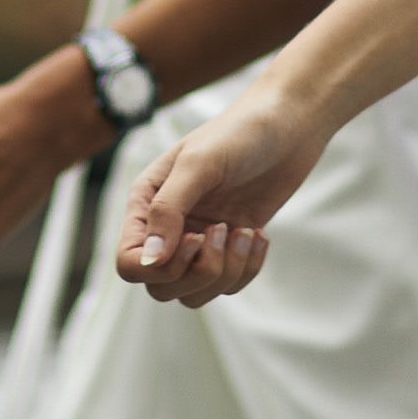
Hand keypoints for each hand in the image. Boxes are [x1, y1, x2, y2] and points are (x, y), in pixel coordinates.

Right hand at [113, 94, 324, 306]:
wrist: (288, 125)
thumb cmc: (239, 133)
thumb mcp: (199, 163)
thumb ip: (169, 210)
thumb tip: (151, 260)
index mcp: (147, 204)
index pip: (129, 263)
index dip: (160, 267)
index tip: (197, 238)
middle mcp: (168, 227)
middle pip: (161, 287)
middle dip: (198, 272)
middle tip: (224, 231)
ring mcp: (199, 239)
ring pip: (194, 292)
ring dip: (225, 272)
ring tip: (245, 233)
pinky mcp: (230, 247)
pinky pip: (228, 284)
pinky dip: (247, 269)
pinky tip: (258, 235)